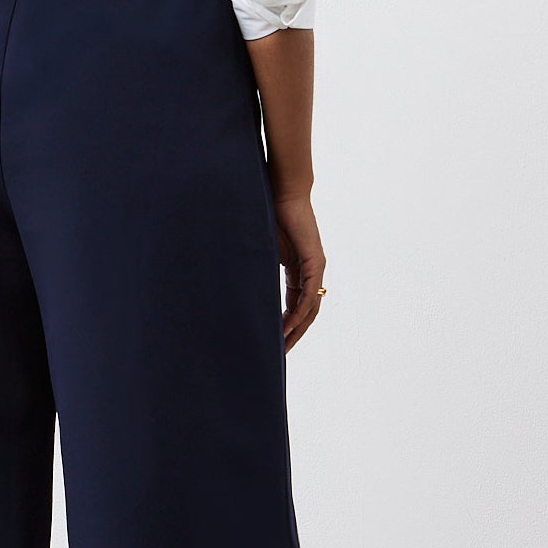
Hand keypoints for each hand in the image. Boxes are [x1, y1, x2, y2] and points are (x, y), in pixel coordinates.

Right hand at [272, 187, 325, 350]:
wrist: (283, 192)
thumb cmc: (269, 213)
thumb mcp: (261, 248)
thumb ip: (256, 266)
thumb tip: (232, 279)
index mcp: (298, 271)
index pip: (295, 305)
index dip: (286, 325)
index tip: (273, 342)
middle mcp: (311, 272)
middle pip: (306, 313)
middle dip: (293, 334)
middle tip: (279, 354)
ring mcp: (315, 268)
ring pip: (310, 309)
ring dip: (296, 330)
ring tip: (282, 347)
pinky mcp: (315, 263)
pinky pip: (308, 296)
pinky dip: (298, 314)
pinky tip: (286, 327)